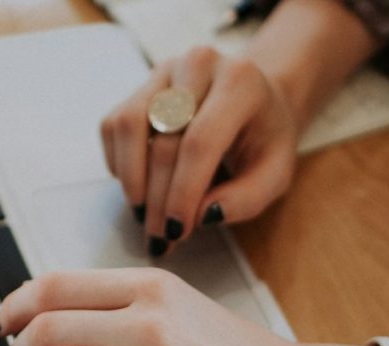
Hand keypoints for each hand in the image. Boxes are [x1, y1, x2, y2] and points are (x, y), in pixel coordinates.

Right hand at [100, 47, 297, 255]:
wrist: (255, 99)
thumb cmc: (264, 139)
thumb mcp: (275, 174)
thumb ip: (246, 199)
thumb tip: (203, 216)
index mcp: (240, 82)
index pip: (200, 141)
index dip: (183, 191)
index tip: (177, 231)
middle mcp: (199, 65)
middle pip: (164, 140)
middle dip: (158, 198)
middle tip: (160, 237)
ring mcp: (164, 71)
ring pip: (128, 126)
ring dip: (132, 180)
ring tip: (144, 214)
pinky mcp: (140, 85)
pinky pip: (113, 126)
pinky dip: (120, 163)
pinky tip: (140, 185)